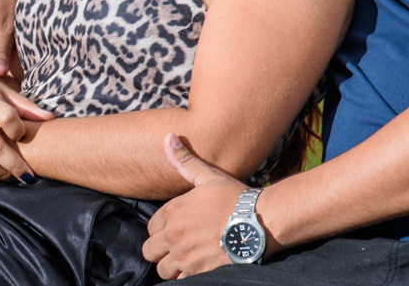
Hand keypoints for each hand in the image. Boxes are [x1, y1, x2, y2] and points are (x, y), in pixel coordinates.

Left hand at [143, 134, 248, 279]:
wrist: (259, 222)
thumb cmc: (234, 197)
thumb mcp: (209, 175)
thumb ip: (185, 160)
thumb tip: (168, 137)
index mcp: (173, 211)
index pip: (150, 227)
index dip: (160, 228)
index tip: (173, 227)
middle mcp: (174, 235)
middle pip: (150, 251)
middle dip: (160, 249)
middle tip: (175, 245)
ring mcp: (185, 256)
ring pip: (163, 269)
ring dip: (171, 265)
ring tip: (184, 258)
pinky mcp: (199, 272)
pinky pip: (180, 280)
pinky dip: (185, 276)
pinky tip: (196, 266)